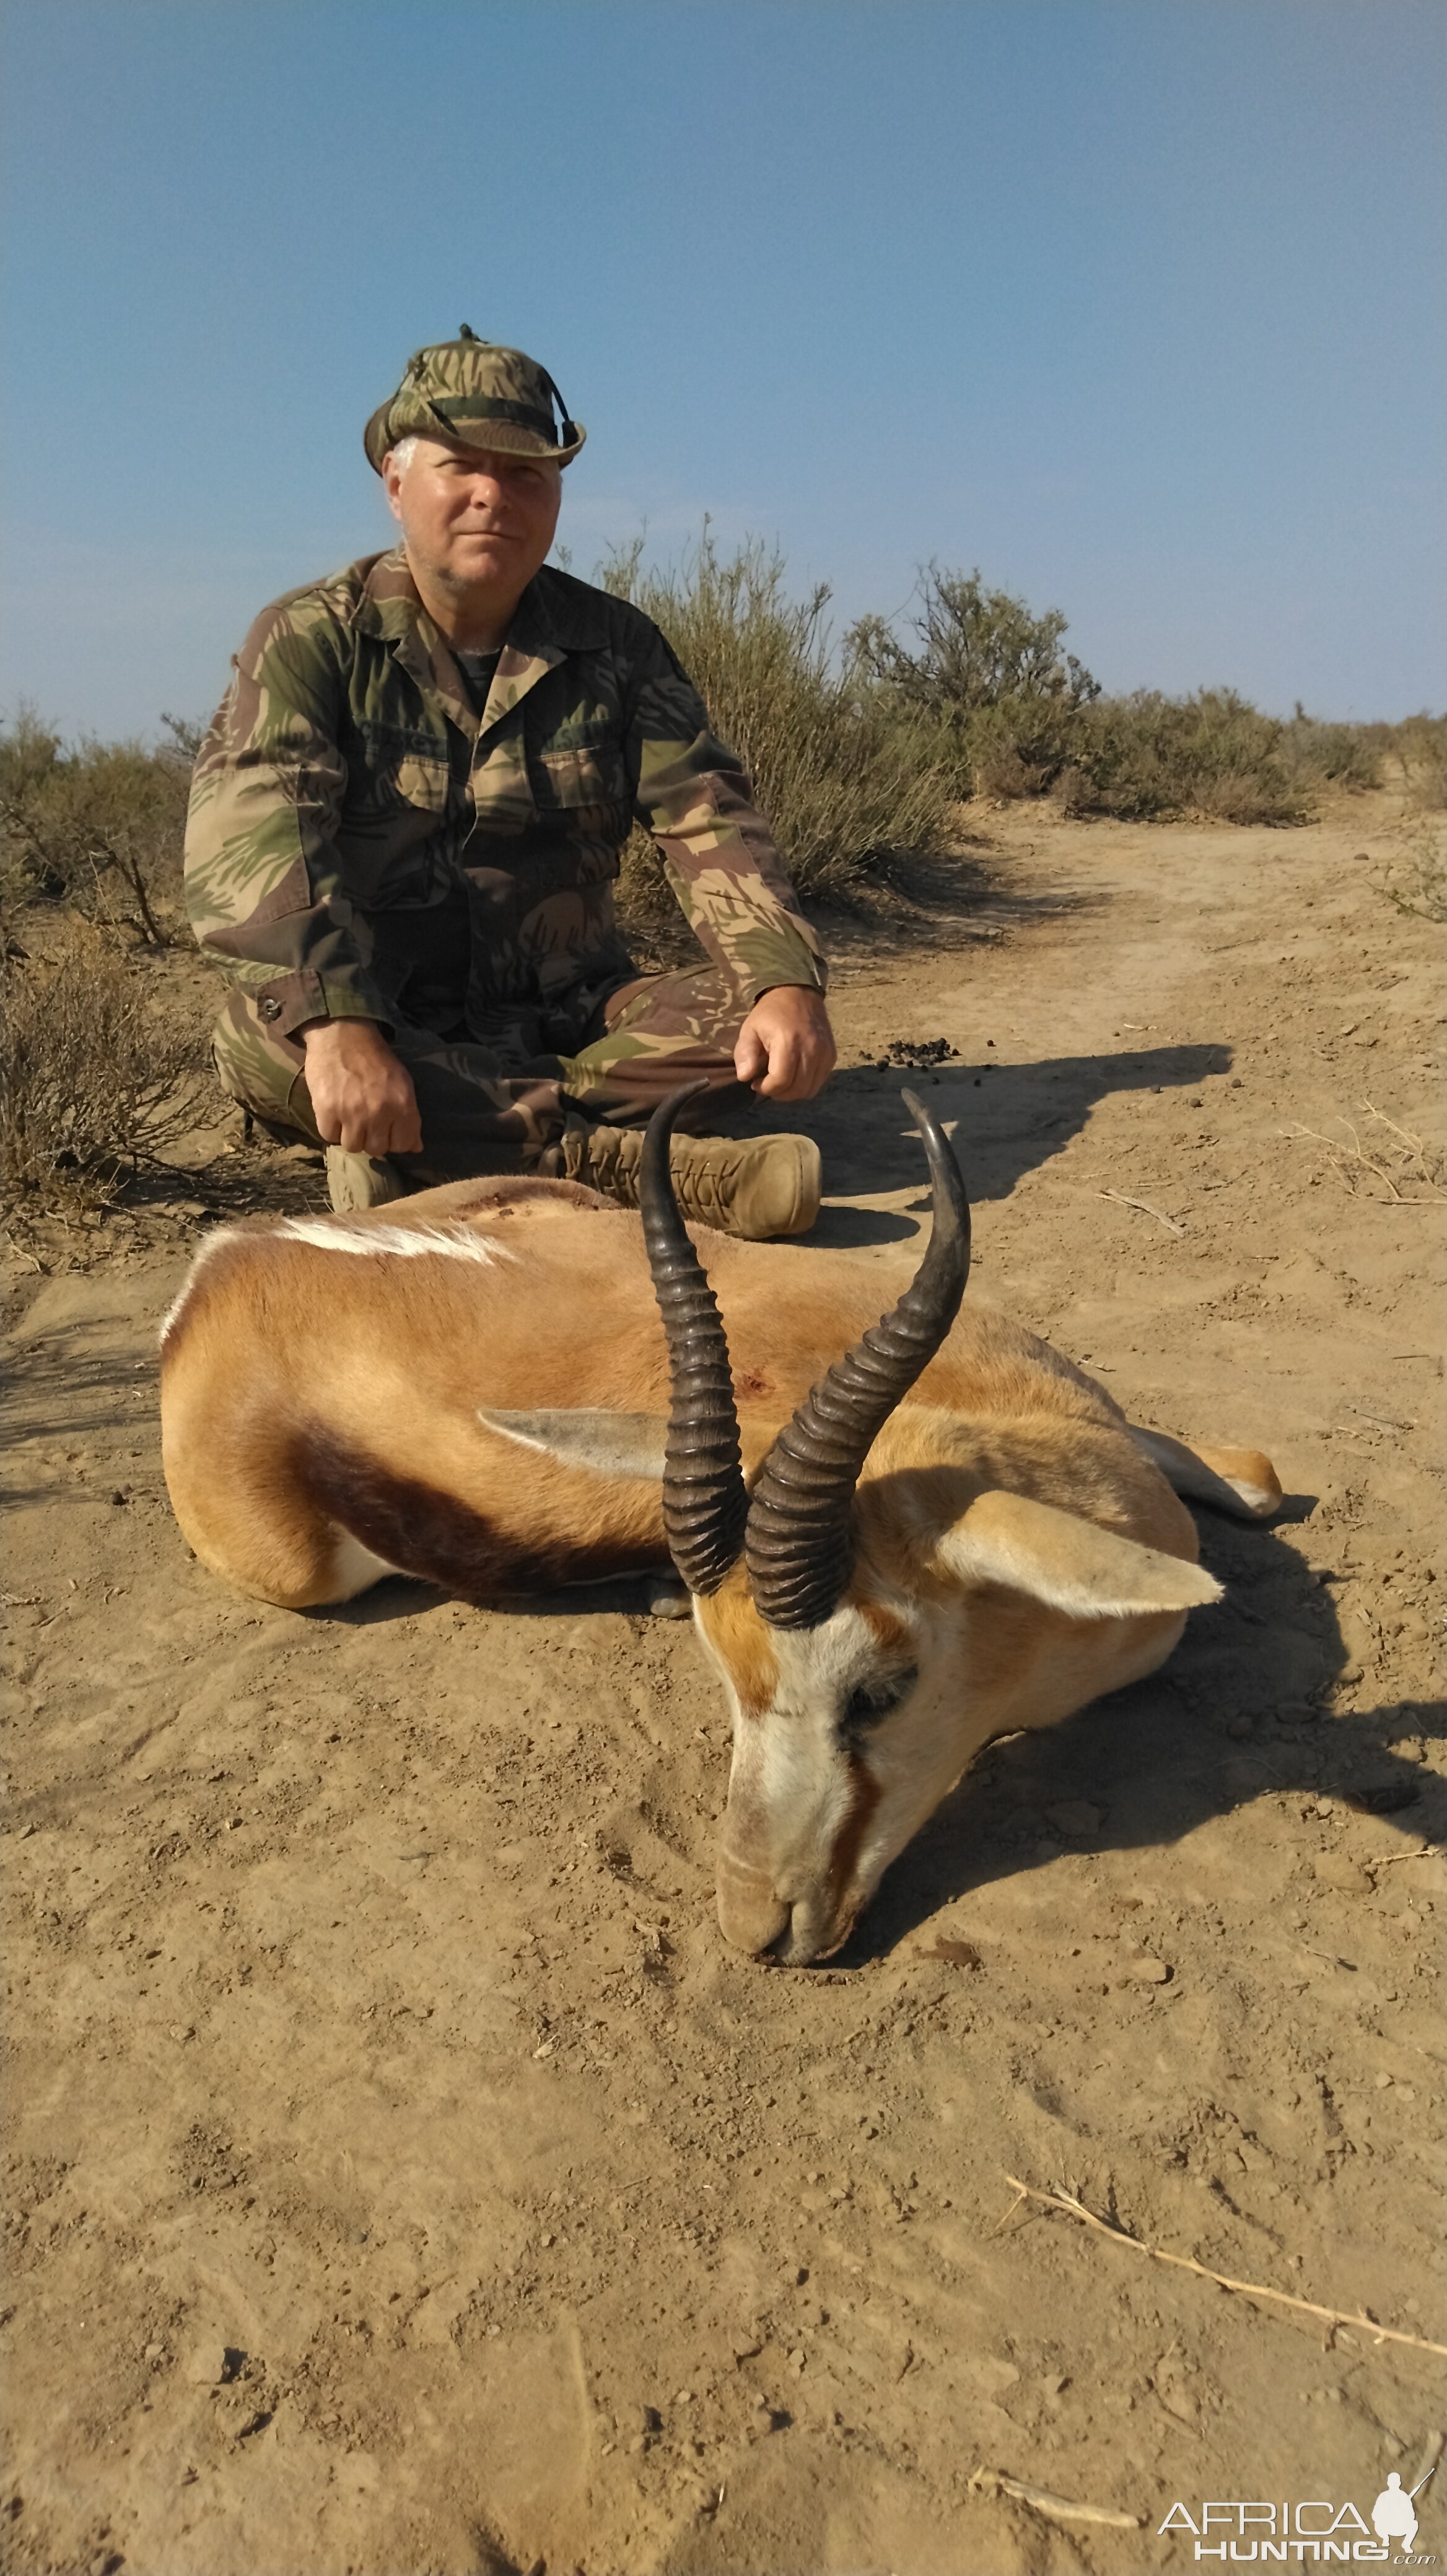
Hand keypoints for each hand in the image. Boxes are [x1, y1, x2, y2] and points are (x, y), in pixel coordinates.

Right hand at [299, 1018, 422, 1155]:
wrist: (343, 1034)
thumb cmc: (375, 1059)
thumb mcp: (402, 1084)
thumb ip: (410, 1117)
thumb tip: (416, 1148)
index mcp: (403, 1104)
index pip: (403, 1145)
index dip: (393, 1140)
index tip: (385, 1129)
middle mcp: (380, 1111)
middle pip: (376, 1149)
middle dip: (371, 1138)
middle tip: (364, 1120)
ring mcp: (352, 1112)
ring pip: (352, 1146)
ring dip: (349, 1135)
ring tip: (348, 1115)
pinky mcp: (327, 1110)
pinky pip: (329, 1136)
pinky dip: (330, 1127)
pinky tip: (333, 1111)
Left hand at [733, 985, 836, 1101]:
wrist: (798, 993)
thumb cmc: (770, 1013)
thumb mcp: (750, 1029)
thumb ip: (745, 1054)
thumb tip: (744, 1077)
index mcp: (788, 1042)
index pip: (781, 1081)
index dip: (766, 1088)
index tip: (756, 1083)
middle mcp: (811, 1049)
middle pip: (796, 1089)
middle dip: (778, 1093)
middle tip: (767, 1084)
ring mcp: (825, 1053)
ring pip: (809, 1090)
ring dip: (792, 1092)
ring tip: (780, 1080)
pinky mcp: (832, 1055)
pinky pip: (819, 1081)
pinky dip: (805, 1084)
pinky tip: (794, 1074)